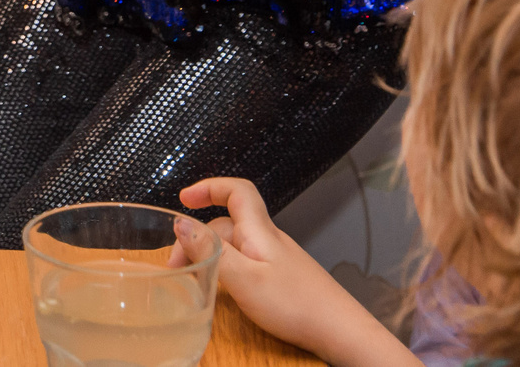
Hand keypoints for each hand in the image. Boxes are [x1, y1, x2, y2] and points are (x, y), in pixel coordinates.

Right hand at [172, 178, 414, 366]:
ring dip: (210, 256)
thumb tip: (181, 222)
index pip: (236, 191)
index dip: (209, 187)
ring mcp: (278, 260)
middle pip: (227, 224)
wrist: (342, 332)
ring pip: (235, 246)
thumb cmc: (295, 305)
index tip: (184, 200)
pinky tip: (225, 292)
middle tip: (177, 267)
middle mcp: (269, 240)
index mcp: (259, 232)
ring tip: (196, 282)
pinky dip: (228, 270)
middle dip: (197, 238)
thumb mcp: (243, 278)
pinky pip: (247, 264)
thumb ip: (211, 250)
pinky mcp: (283, 279)